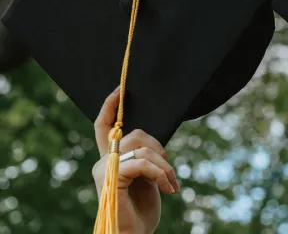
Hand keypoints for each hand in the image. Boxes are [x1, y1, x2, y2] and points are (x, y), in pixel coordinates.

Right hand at [92, 87, 179, 233]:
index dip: (110, 107)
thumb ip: (144, 157)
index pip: (104, 127)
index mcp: (110, 160)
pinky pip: (142, 163)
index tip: (119, 90)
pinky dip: (160, 174)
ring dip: (164, 166)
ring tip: (171, 184)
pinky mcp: (110, 179)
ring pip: (142, 148)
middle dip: (160, 148)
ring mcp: (104, 170)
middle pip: (136, 134)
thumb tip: (154, 144)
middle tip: (169, 170)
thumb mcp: (147, 178)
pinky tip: (169, 189)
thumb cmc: (142, 211)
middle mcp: (102, 162)